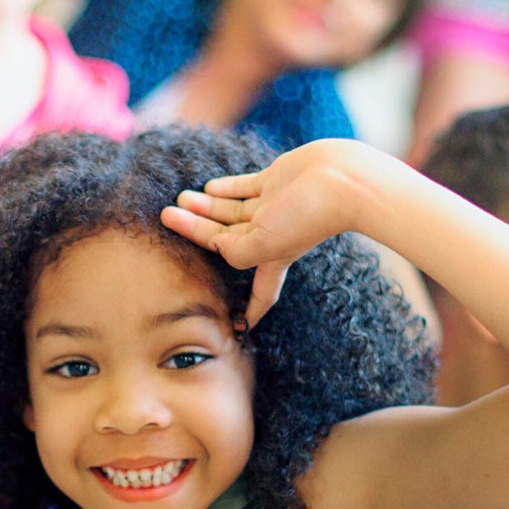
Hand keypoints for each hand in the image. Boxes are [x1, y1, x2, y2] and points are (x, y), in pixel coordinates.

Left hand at [159, 138, 388, 323]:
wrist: (342, 179)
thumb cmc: (307, 218)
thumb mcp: (264, 247)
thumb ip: (234, 251)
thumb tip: (216, 244)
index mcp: (272, 258)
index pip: (259, 294)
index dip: (250, 311)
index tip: (238, 328)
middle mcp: (271, 235)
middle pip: (225, 239)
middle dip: (195, 230)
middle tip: (166, 216)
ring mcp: (274, 206)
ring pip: (229, 210)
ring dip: (204, 206)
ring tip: (179, 198)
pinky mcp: (278, 179)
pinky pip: (244, 187)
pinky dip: (226, 188)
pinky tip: (208, 187)